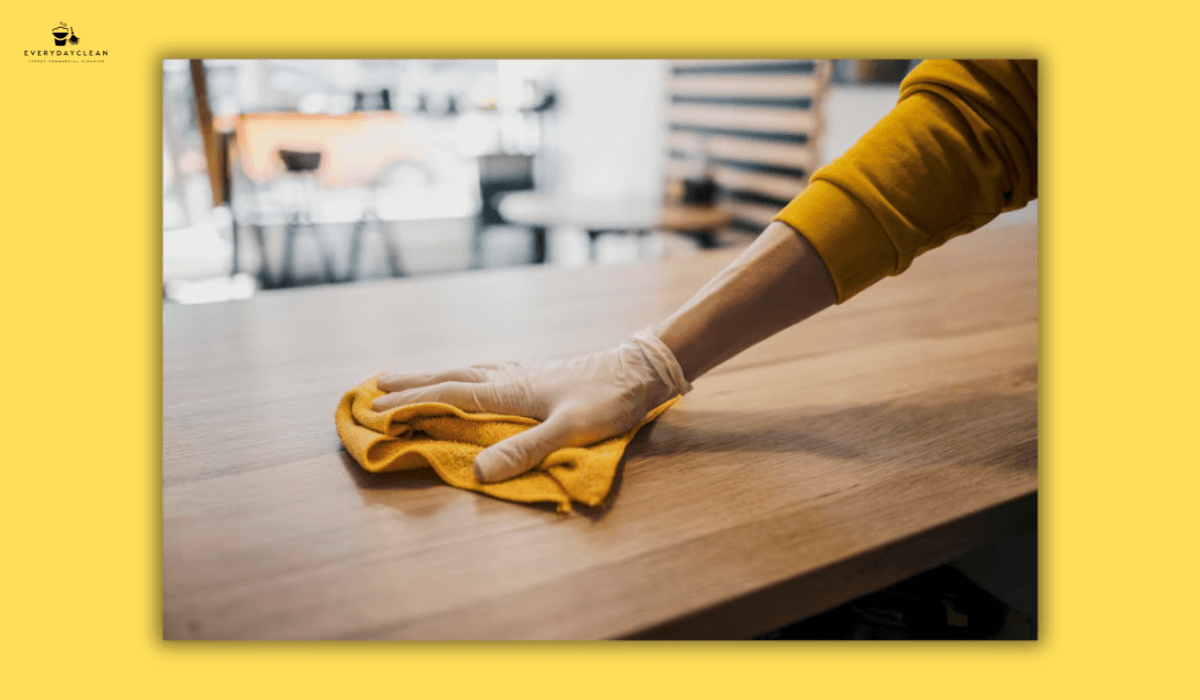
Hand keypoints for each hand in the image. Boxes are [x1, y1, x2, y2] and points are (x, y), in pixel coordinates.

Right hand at [372, 329, 690, 482]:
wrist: (643, 369)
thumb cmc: (609, 399)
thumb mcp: (570, 429)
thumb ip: (525, 449)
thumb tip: (478, 471)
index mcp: (509, 390)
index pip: (448, 396)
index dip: (410, 403)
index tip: (374, 410)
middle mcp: (509, 377)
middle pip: (449, 378)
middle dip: (410, 384)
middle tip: (372, 386)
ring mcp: (523, 373)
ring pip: (466, 372)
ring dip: (433, 376)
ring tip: (408, 379)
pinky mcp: (537, 375)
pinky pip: (486, 373)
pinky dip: (463, 375)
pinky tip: (469, 378)